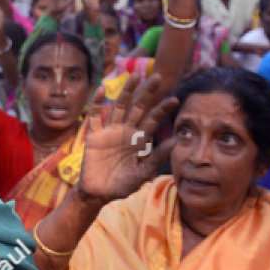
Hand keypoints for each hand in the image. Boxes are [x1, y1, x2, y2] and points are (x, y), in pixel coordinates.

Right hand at [76, 72, 178, 201]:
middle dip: (148, 92)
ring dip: (127, 91)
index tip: (175, 100)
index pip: (153, 120)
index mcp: (139, 140)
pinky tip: (101, 89)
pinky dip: (97, 103)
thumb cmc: (122, 185)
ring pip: (119, 106)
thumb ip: (156, 157)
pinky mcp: (94, 136)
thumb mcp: (143, 173)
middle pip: (138, 107)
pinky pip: (95, 116)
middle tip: (158, 77)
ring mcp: (110, 132)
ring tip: (135, 76)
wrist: (99, 193)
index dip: (163, 110)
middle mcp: (126, 131)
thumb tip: (175, 140)